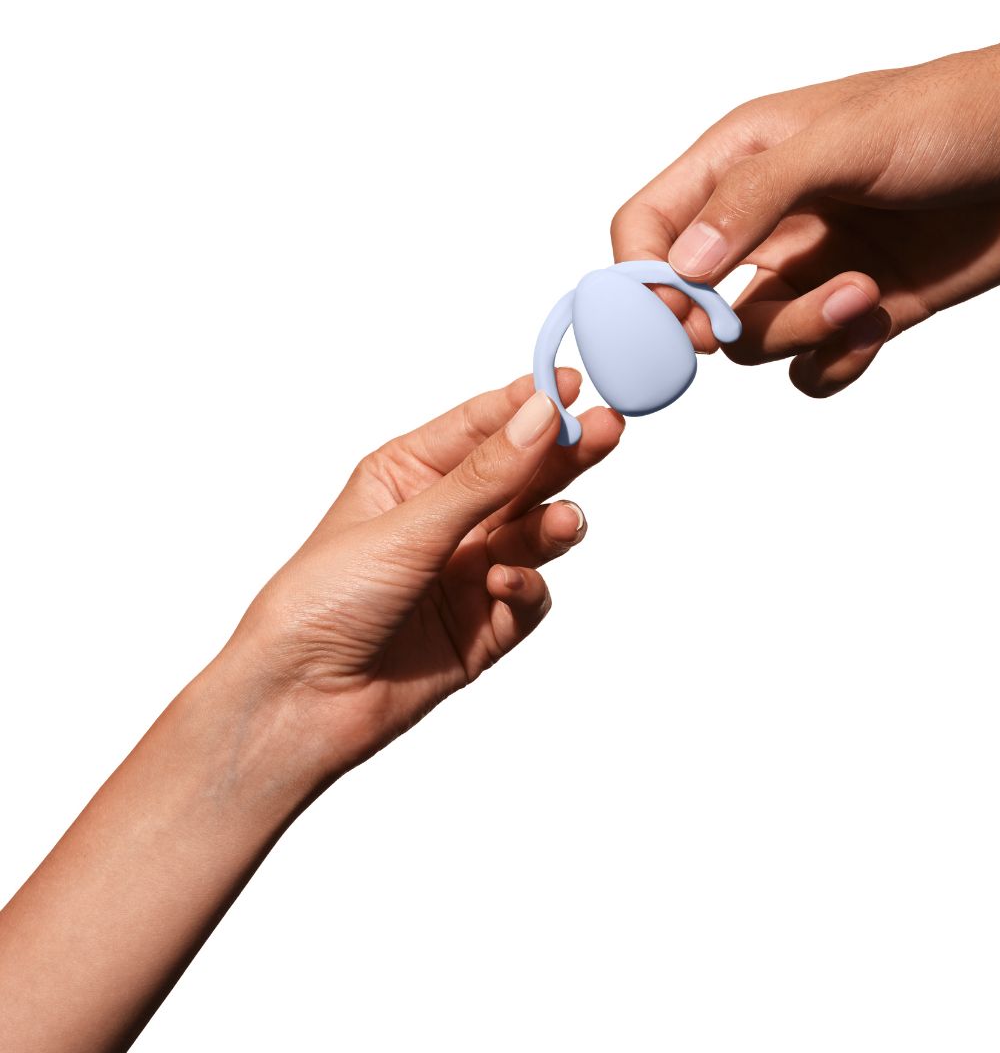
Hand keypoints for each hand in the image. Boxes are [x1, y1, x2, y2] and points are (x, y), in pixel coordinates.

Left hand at [223, 370, 622, 777]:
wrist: (299, 703)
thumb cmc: (322, 602)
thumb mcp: (406, 526)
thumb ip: (483, 477)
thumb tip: (542, 416)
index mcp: (410, 475)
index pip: (482, 425)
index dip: (529, 404)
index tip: (572, 388)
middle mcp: (443, 519)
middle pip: (521, 475)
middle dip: (565, 455)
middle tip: (608, 431)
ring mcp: (466, 572)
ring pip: (533, 534)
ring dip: (553, 524)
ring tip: (561, 523)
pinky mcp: (484, 626)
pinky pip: (527, 596)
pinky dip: (524, 589)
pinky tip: (502, 587)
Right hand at [612, 0, 999, 395]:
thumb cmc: (953, 116)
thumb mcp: (842, 142)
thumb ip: (752, 201)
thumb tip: (683, 272)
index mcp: (740, 162)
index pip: (647, 229)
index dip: (641, 280)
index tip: (675, 316)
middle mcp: (766, 221)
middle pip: (691, 302)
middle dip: (719, 325)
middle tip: (747, 325)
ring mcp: (812, 270)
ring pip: (753, 342)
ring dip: (798, 333)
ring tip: (861, 295)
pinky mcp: (860, 311)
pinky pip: (812, 368)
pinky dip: (835, 363)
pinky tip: (877, 325)